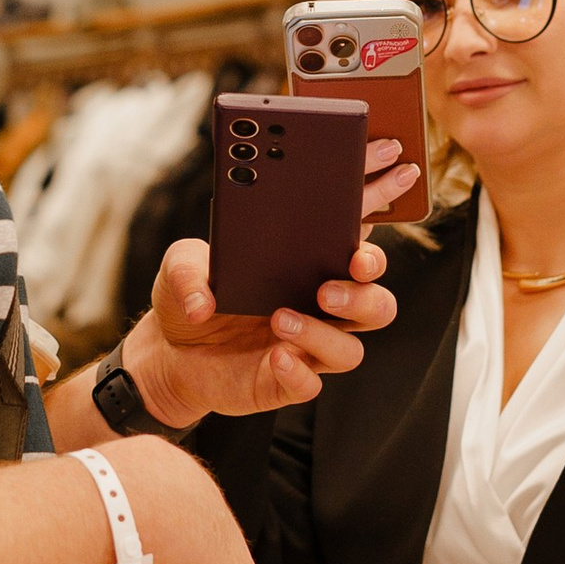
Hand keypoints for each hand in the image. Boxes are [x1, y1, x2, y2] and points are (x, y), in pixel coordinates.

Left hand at [121, 139, 407, 430]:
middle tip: (326, 286)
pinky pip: (312, 383)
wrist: (168, 352)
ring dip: (324, 334)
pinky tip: (276, 358)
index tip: (395, 180)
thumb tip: (204, 302)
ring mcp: (308, 346)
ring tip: (281, 319)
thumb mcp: (181, 266)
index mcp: (309, 266)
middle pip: (376, 303)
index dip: (384, 206)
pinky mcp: (288, 381)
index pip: (357, 239)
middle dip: (365, 293)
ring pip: (352, 348)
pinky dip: (299, 373)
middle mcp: (319, 307)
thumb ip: (189, 271)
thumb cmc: (191, 296)